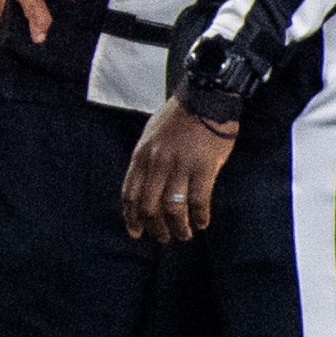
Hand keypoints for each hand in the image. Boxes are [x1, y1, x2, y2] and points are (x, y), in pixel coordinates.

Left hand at [121, 95, 237, 240]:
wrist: (205, 98)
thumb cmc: (179, 117)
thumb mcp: (151, 135)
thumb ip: (146, 159)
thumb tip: (143, 183)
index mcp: (141, 156)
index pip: (129, 194)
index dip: (131, 217)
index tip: (136, 232)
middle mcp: (157, 163)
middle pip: (148, 206)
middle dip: (154, 227)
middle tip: (163, 238)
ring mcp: (180, 165)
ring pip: (172, 208)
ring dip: (178, 227)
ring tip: (184, 235)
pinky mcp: (204, 167)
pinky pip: (198, 200)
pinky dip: (200, 216)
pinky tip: (203, 222)